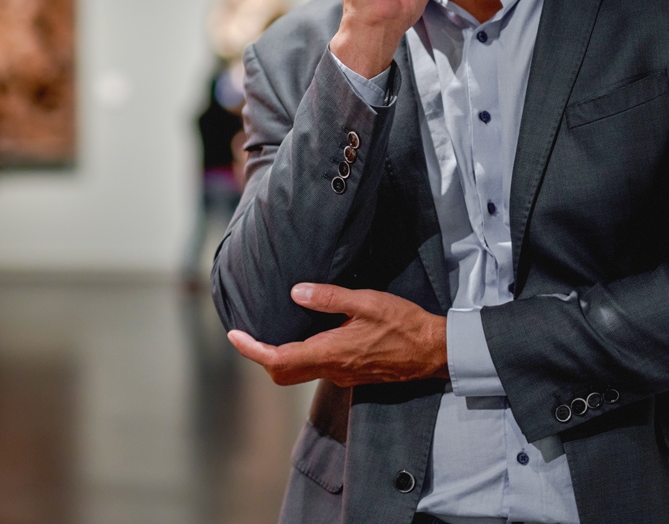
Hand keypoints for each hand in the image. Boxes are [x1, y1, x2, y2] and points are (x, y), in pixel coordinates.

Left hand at [226, 283, 447, 386]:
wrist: (433, 352)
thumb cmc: (403, 325)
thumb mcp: (365, 302)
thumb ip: (329, 298)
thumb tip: (295, 292)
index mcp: (330, 353)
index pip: (278, 360)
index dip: (252, 350)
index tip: (235, 335)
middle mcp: (332, 370)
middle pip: (282, 373)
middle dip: (260, 355)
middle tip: (246, 334)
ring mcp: (342, 376)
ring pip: (298, 372)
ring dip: (279, 356)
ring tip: (268, 330)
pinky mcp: (351, 374)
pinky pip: (316, 368)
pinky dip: (299, 355)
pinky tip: (303, 335)